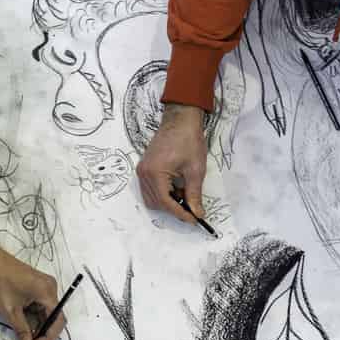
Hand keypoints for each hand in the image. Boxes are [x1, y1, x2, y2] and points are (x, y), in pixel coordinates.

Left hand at [0, 247, 62, 339]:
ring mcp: (44, 288)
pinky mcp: (36, 289)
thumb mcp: (10, 311)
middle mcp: (51, 289)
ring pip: (47, 316)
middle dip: (43, 339)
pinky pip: (40, 309)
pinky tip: (26, 334)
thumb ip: (22, 333)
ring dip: (38, 332)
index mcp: (48, 292)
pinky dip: (34, 322)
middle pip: (54, 320)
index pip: (57, 322)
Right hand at [137, 104, 207, 225]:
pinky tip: (176, 188)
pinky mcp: (144, 168)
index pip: (165, 203)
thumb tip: (197, 213)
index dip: (180, 214)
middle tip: (192, 208)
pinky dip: (162, 193)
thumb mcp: (195, 170)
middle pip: (156, 203)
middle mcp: (144, 173)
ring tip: (184, 196)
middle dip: (173, 209)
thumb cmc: (189, 141)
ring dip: (167, 202)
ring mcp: (142, 170)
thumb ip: (194, 194)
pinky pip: (150, 189)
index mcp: (155, 173)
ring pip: (151, 198)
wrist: (180, 120)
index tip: (194, 219)